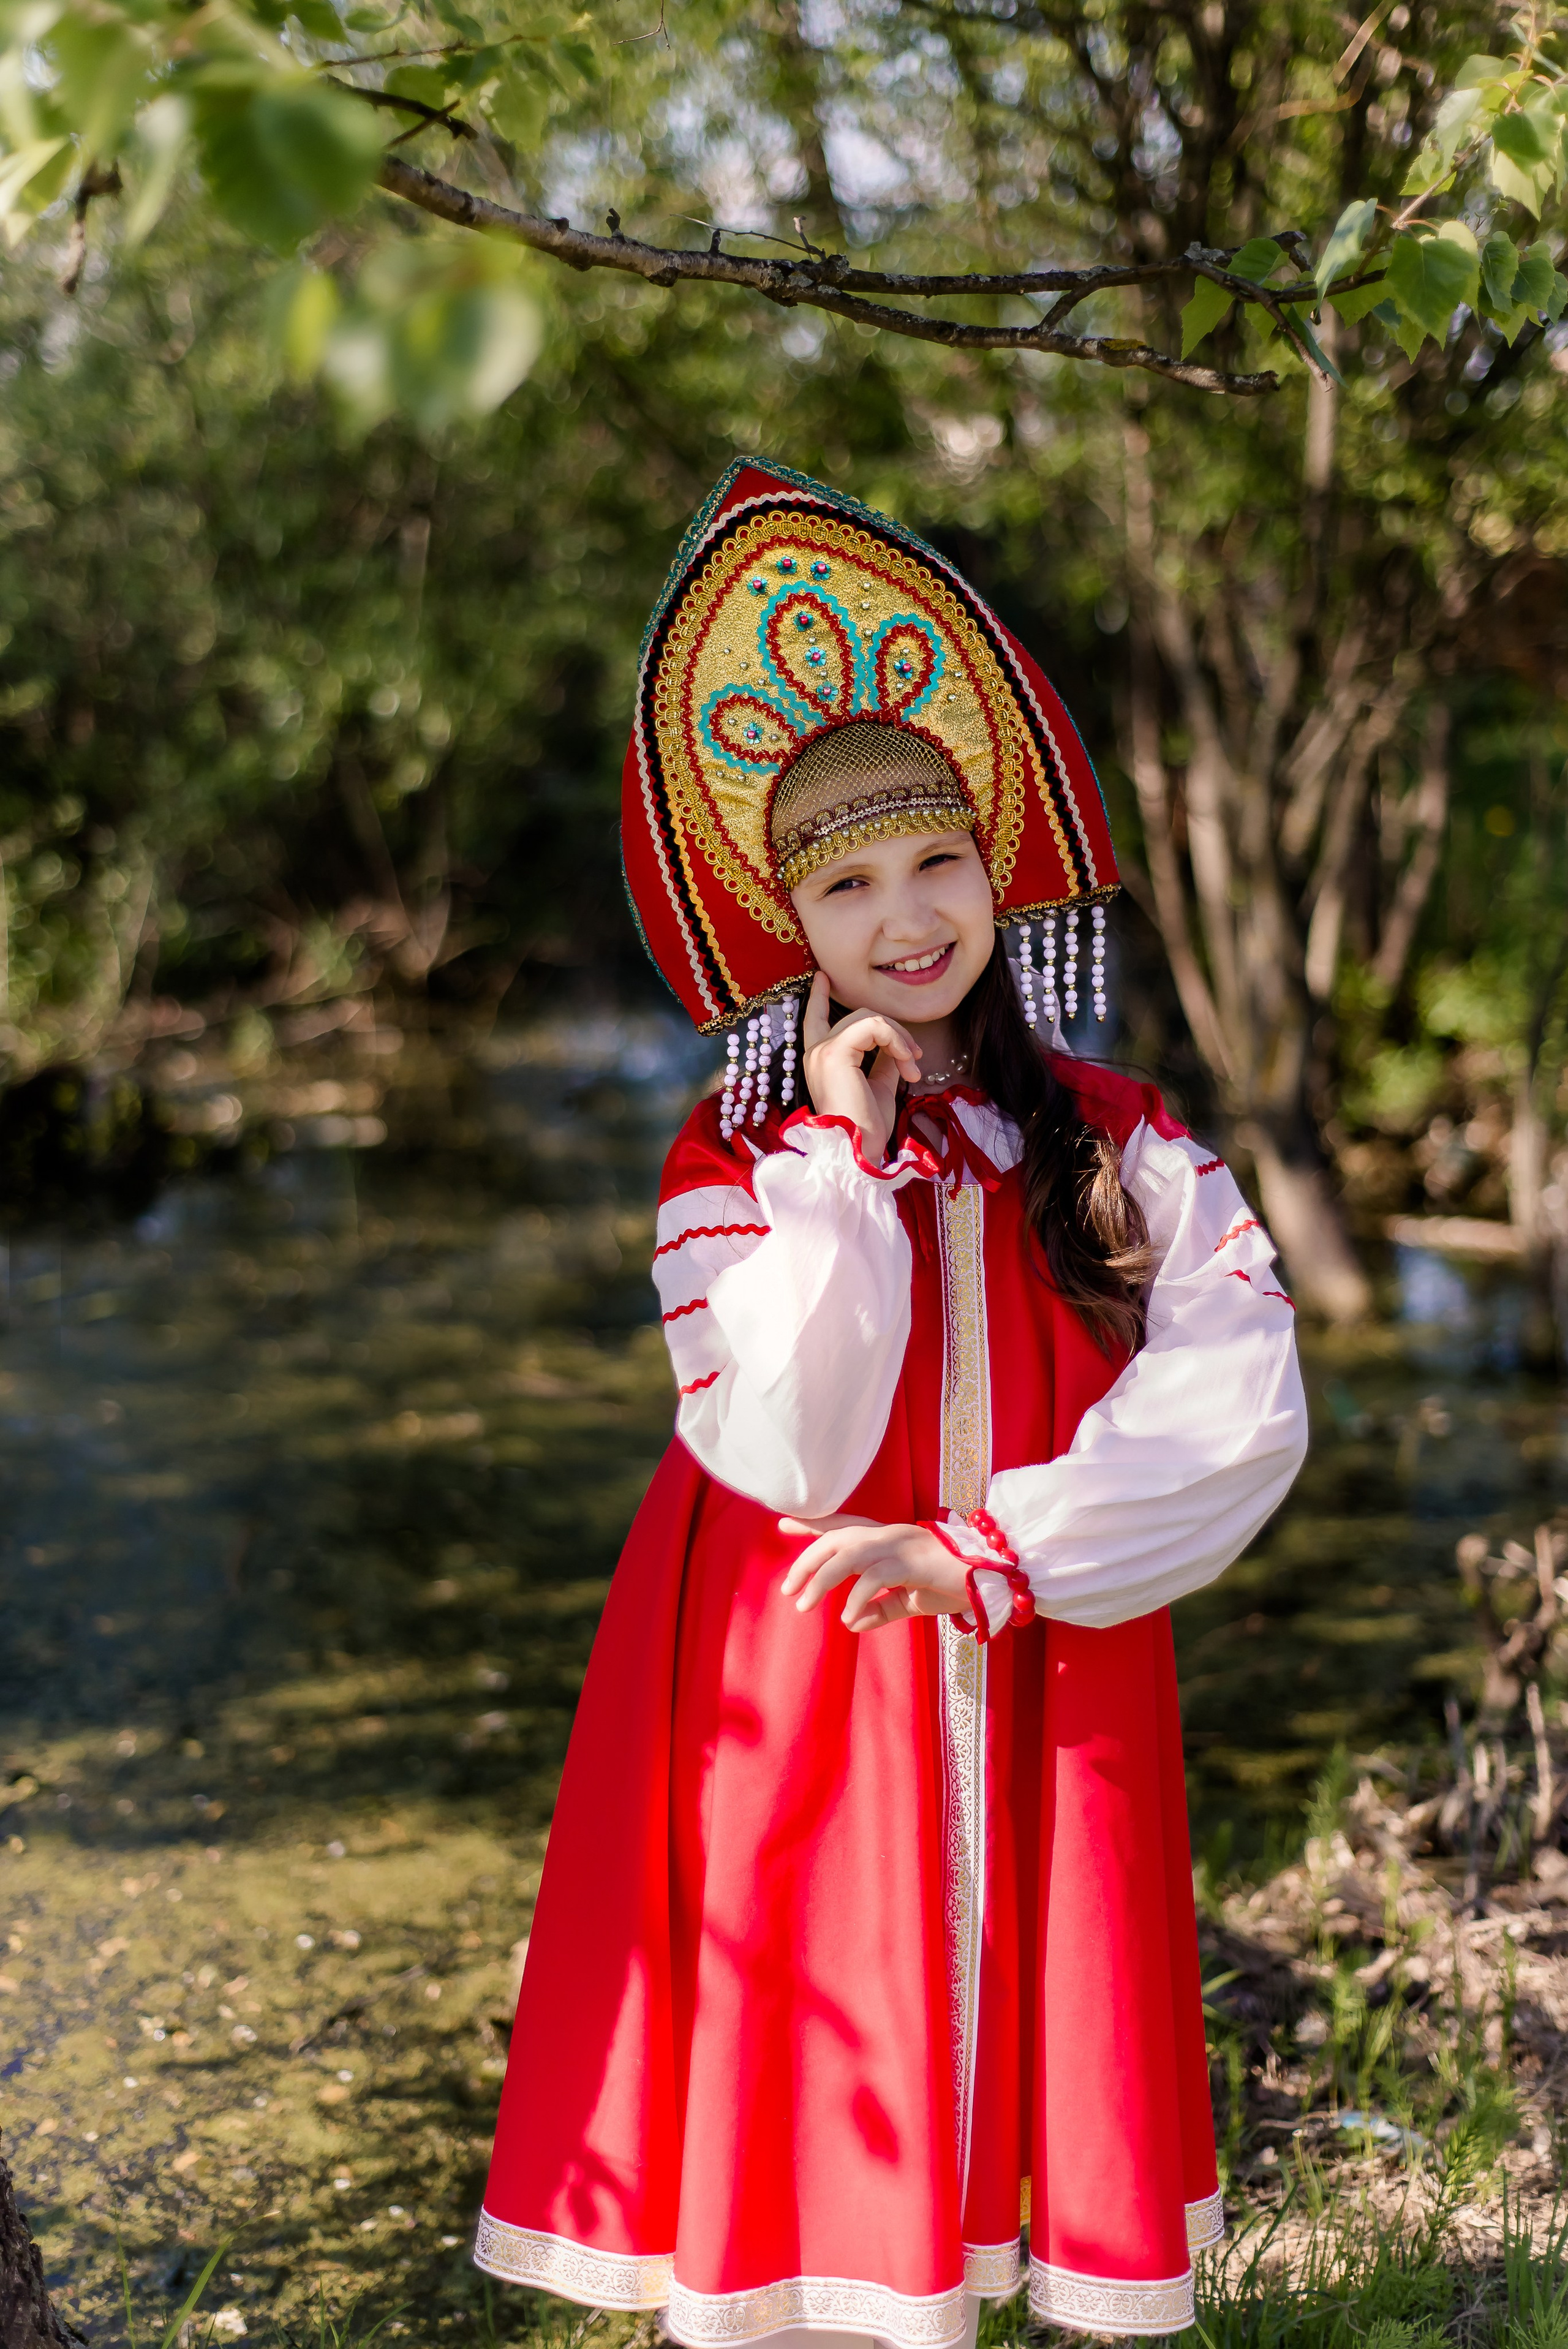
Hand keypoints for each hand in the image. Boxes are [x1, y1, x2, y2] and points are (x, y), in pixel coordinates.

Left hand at [778, 1512, 971, 1633]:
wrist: (993, 1581)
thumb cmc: (953, 1586)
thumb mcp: (910, 1600)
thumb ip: (881, 1608)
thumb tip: (851, 1622)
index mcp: (889, 1538)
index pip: (844, 1525)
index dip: (813, 1523)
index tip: (782, 1522)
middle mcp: (891, 1534)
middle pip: (837, 1538)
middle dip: (807, 1560)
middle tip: (787, 1590)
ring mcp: (902, 1545)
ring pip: (849, 1553)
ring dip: (822, 1578)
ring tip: (803, 1604)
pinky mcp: (915, 1562)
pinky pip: (876, 1577)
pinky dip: (858, 1598)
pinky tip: (849, 1617)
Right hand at [799, 972, 920, 1166]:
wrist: (857, 1151)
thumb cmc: (866, 1128)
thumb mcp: (878, 1087)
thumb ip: (882, 1062)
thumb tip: (895, 1046)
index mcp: (820, 1061)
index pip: (815, 1020)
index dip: (819, 997)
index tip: (823, 977)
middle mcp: (815, 1052)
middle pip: (859, 1016)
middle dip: (895, 1031)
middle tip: (916, 1059)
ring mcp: (822, 1050)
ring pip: (870, 1018)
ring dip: (901, 1039)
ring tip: (914, 1067)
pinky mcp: (835, 1052)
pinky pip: (874, 1026)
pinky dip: (897, 1041)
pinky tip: (908, 1065)